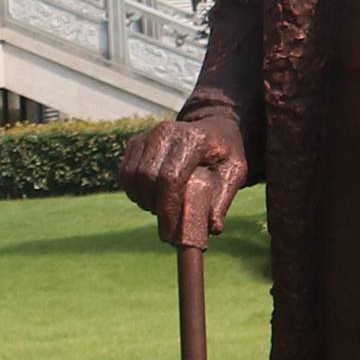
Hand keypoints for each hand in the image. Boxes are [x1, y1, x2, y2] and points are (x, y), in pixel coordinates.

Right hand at [118, 107, 249, 247]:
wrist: (213, 129)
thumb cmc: (225, 155)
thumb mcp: (235, 174)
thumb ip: (223, 200)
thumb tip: (212, 229)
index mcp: (193, 139)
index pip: (170, 176)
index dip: (167, 207)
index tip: (170, 231)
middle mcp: (167, 132)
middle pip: (147, 176)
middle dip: (153, 206)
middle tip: (165, 223)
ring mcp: (149, 134)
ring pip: (133, 175)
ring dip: (141, 199)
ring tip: (158, 209)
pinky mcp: (137, 141)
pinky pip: (125, 171)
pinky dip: (132, 190)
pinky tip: (147, 198)